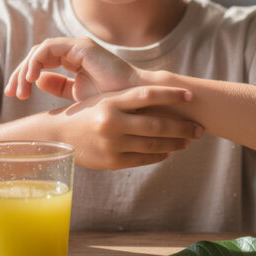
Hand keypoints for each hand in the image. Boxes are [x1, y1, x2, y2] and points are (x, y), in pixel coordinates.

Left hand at [5, 37, 141, 101]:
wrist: (136, 104)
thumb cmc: (112, 103)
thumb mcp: (79, 97)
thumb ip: (60, 87)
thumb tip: (38, 82)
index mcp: (73, 62)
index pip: (41, 65)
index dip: (24, 78)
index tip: (14, 96)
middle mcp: (74, 52)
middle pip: (37, 57)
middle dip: (21, 74)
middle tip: (12, 93)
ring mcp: (78, 48)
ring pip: (39, 51)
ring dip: (26, 70)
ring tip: (21, 90)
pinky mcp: (82, 47)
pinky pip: (49, 48)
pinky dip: (37, 61)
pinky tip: (33, 79)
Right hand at [52, 85, 202, 169]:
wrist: (56, 137)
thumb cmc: (86, 113)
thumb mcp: (104, 100)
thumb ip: (129, 100)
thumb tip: (165, 100)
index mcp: (110, 101)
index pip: (147, 94)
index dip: (171, 95)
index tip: (190, 96)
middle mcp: (112, 122)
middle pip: (157, 124)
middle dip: (182, 127)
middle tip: (199, 128)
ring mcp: (112, 144)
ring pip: (153, 144)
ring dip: (175, 143)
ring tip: (188, 140)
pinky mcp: (112, 161)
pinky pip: (143, 159)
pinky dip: (159, 155)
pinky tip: (169, 152)